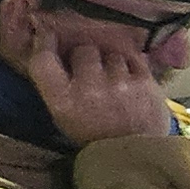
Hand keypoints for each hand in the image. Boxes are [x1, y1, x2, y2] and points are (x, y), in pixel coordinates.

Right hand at [19, 20, 177, 141]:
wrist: (135, 154)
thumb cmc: (95, 135)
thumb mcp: (65, 116)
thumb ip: (58, 86)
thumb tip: (55, 49)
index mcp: (63, 101)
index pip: (44, 61)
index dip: (44, 44)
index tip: (48, 35)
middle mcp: (89, 88)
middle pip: (83, 50)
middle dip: (86, 56)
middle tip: (92, 69)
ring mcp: (120, 83)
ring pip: (111, 53)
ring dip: (111, 62)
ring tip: (115, 80)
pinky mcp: (146, 82)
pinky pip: (134, 57)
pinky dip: (131, 64)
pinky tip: (130, 78)